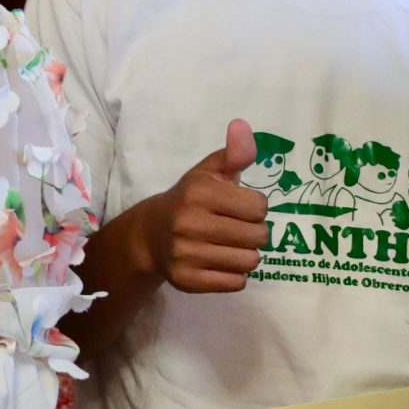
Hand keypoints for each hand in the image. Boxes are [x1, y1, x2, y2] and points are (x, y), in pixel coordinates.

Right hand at [132, 119, 266, 294]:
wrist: (149, 235)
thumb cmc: (189, 200)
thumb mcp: (208, 173)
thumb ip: (233, 153)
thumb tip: (242, 125)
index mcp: (198, 193)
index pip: (260, 207)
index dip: (253, 207)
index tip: (235, 206)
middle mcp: (189, 223)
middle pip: (259, 236)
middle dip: (252, 232)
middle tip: (232, 228)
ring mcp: (186, 254)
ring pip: (250, 261)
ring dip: (244, 255)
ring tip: (226, 246)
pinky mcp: (186, 280)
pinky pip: (236, 283)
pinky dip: (233, 275)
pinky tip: (216, 262)